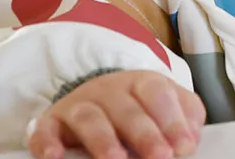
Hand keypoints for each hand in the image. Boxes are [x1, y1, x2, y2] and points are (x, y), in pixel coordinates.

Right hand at [27, 70, 204, 158]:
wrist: (92, 98)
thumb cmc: (136, 109)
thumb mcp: (163, 107)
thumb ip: (183, 118)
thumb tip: (190, 140)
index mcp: (142, 83)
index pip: (158, 95)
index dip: (172, 120)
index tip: (183, 147)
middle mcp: (109, 90)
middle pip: (127, 109)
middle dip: (145, 134)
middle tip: (161, 157)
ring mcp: (78, 105)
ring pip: (90, 118)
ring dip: (103, 140)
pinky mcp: (50, 123)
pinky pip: (45, 131)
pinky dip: (48, 143)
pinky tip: (55, 157)